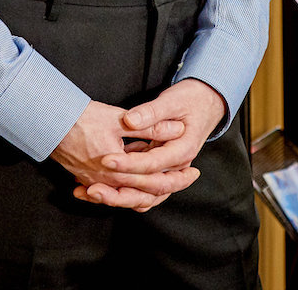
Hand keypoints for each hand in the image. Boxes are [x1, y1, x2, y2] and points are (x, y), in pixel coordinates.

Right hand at [52, 100, 193, 212]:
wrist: (48, 122)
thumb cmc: (82, 118)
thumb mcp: (119, 119)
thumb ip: (149, 126)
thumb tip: (176, 128)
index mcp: (118, 168)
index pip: (155, 180)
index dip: (177, 177)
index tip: (193, 171)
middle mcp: (107, 182)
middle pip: (144, 192)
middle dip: (169, 186)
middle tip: (188, 178)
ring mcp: (95, 183)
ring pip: (128, 196)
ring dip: (149, 191)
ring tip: (166, 184)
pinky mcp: (86, 180)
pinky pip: (112, 193)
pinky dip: (126, 193)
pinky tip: (136, 188)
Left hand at [89, 79, 227, 197]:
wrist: (205, 102)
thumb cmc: (190, 100)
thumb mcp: (171, 101)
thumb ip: (151, 112)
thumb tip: (130, 120)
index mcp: (182, 150)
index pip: (153, 163)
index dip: (128, 164)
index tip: (105, 160)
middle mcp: (178, 167)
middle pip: (150, 189)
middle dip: (120, 192)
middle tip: (94, 189)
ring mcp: (169, 171)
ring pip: (145, 195)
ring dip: (119, 197)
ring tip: (92, 192)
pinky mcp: (159, 170)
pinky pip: (141, 188)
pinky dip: (122, 191)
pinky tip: (99, 186)